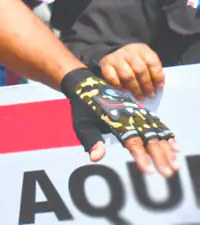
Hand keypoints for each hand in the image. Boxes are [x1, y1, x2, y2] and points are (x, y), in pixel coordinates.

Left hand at [63, 69, 178, 177]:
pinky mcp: (140, 110)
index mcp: (116, 120)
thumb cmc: (83, 107)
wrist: (86, 83)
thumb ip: (91, 140)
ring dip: (167, 149)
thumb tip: (95, 157)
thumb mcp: (81, 123)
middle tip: (168, 173)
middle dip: (160, 157)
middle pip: (149, 139)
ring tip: (175, 164)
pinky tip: (174, 146)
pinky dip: (166, 135)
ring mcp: (137, 112)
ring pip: (156, 132)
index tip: (149, 171)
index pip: (132, 141)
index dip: (141, 156)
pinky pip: (156, 123)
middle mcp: (130, 116)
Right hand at [99, 43, 163, 98]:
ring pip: (127, 76)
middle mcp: (128, 52)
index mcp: (141, 50)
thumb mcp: (146, 59)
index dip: (157, 76)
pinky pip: (112, 78)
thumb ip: (152, 70)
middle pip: (139, 70)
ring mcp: (115, 58)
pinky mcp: (105, 64)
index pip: (151, 62)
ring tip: (140, 97)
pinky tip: (125, 90)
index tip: (159, 87)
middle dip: (146, 85)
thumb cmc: (135, 60)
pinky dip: (119, 86)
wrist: (115, 51)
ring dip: (135, 89)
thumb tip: (157, 86)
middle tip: (150, 95)